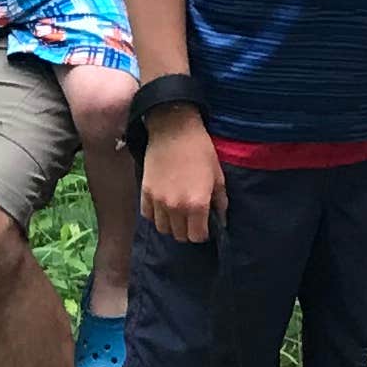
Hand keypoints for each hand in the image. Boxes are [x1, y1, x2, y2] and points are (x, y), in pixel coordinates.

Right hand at [142, 107, 221, 244]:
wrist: (174, 129)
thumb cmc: (200, 150)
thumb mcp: (217, 175)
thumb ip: (220, 201)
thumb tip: (221, 219)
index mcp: (197, 204)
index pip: (197, 236)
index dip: (203, 233)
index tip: (205, 225)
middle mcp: (176, 207)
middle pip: (179, 236)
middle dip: (188, 231)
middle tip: (192, 219)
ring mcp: (158, 201)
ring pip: (163, 228)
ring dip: (171, 225)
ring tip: (177, 214)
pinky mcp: (145, 192)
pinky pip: (148, 215)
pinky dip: (155, 215)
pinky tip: (162, 206)